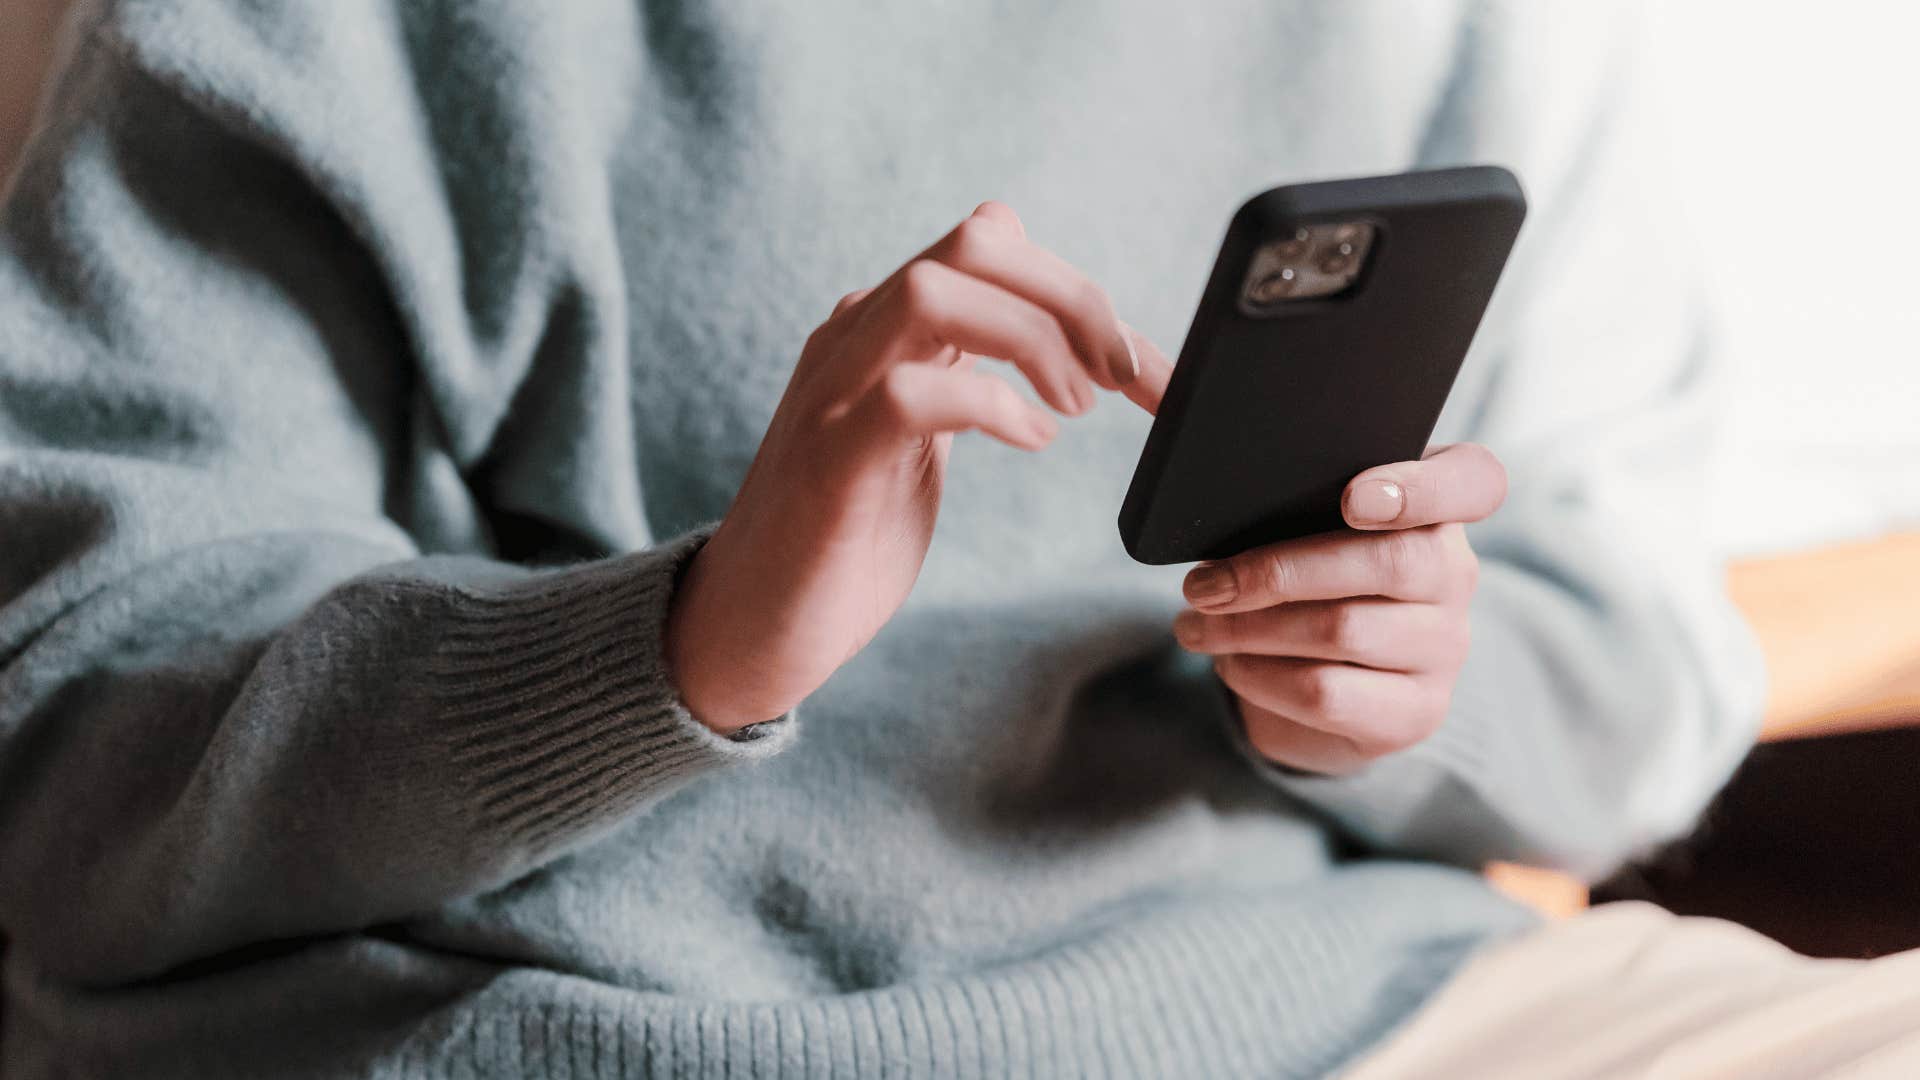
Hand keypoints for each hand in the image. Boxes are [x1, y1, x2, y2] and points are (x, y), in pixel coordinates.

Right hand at [667, 202, 1172, 732]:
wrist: (749, 626)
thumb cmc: (845, 538)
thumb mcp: (921, 437)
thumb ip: (966, 373)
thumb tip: (1052, 333)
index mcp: (883, 329)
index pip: (990, 244)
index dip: (1079, 290)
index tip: (1139, 367)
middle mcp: (854, 338)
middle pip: (974, 244)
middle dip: (1072, 298)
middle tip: (1123, 377)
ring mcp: (835, 392)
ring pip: (935, 291)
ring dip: (1033, 340)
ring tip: (1073, 409)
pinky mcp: (829, 459)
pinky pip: (909, 393)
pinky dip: (990, 405)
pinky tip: (1031, 441)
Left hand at [1171, 444, 1507, 773]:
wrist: (1326, 690)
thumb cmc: (1304, 583)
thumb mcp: (1299, 524)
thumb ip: (1275, 480)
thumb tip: (1171, 419)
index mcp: (1440, 509)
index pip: (1475, 481)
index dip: (1421, 487)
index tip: (1354, 497)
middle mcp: (1457, 575)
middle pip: (1384, 561)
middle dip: (1273, 570)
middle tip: (1200, 583)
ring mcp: (1445, 648)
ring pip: (1342, 630)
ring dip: (1247, 627)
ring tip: (1195, 623)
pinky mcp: (1415, 713)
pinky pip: (1327, 692)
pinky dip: (1259, 675)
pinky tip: (1229, 663)